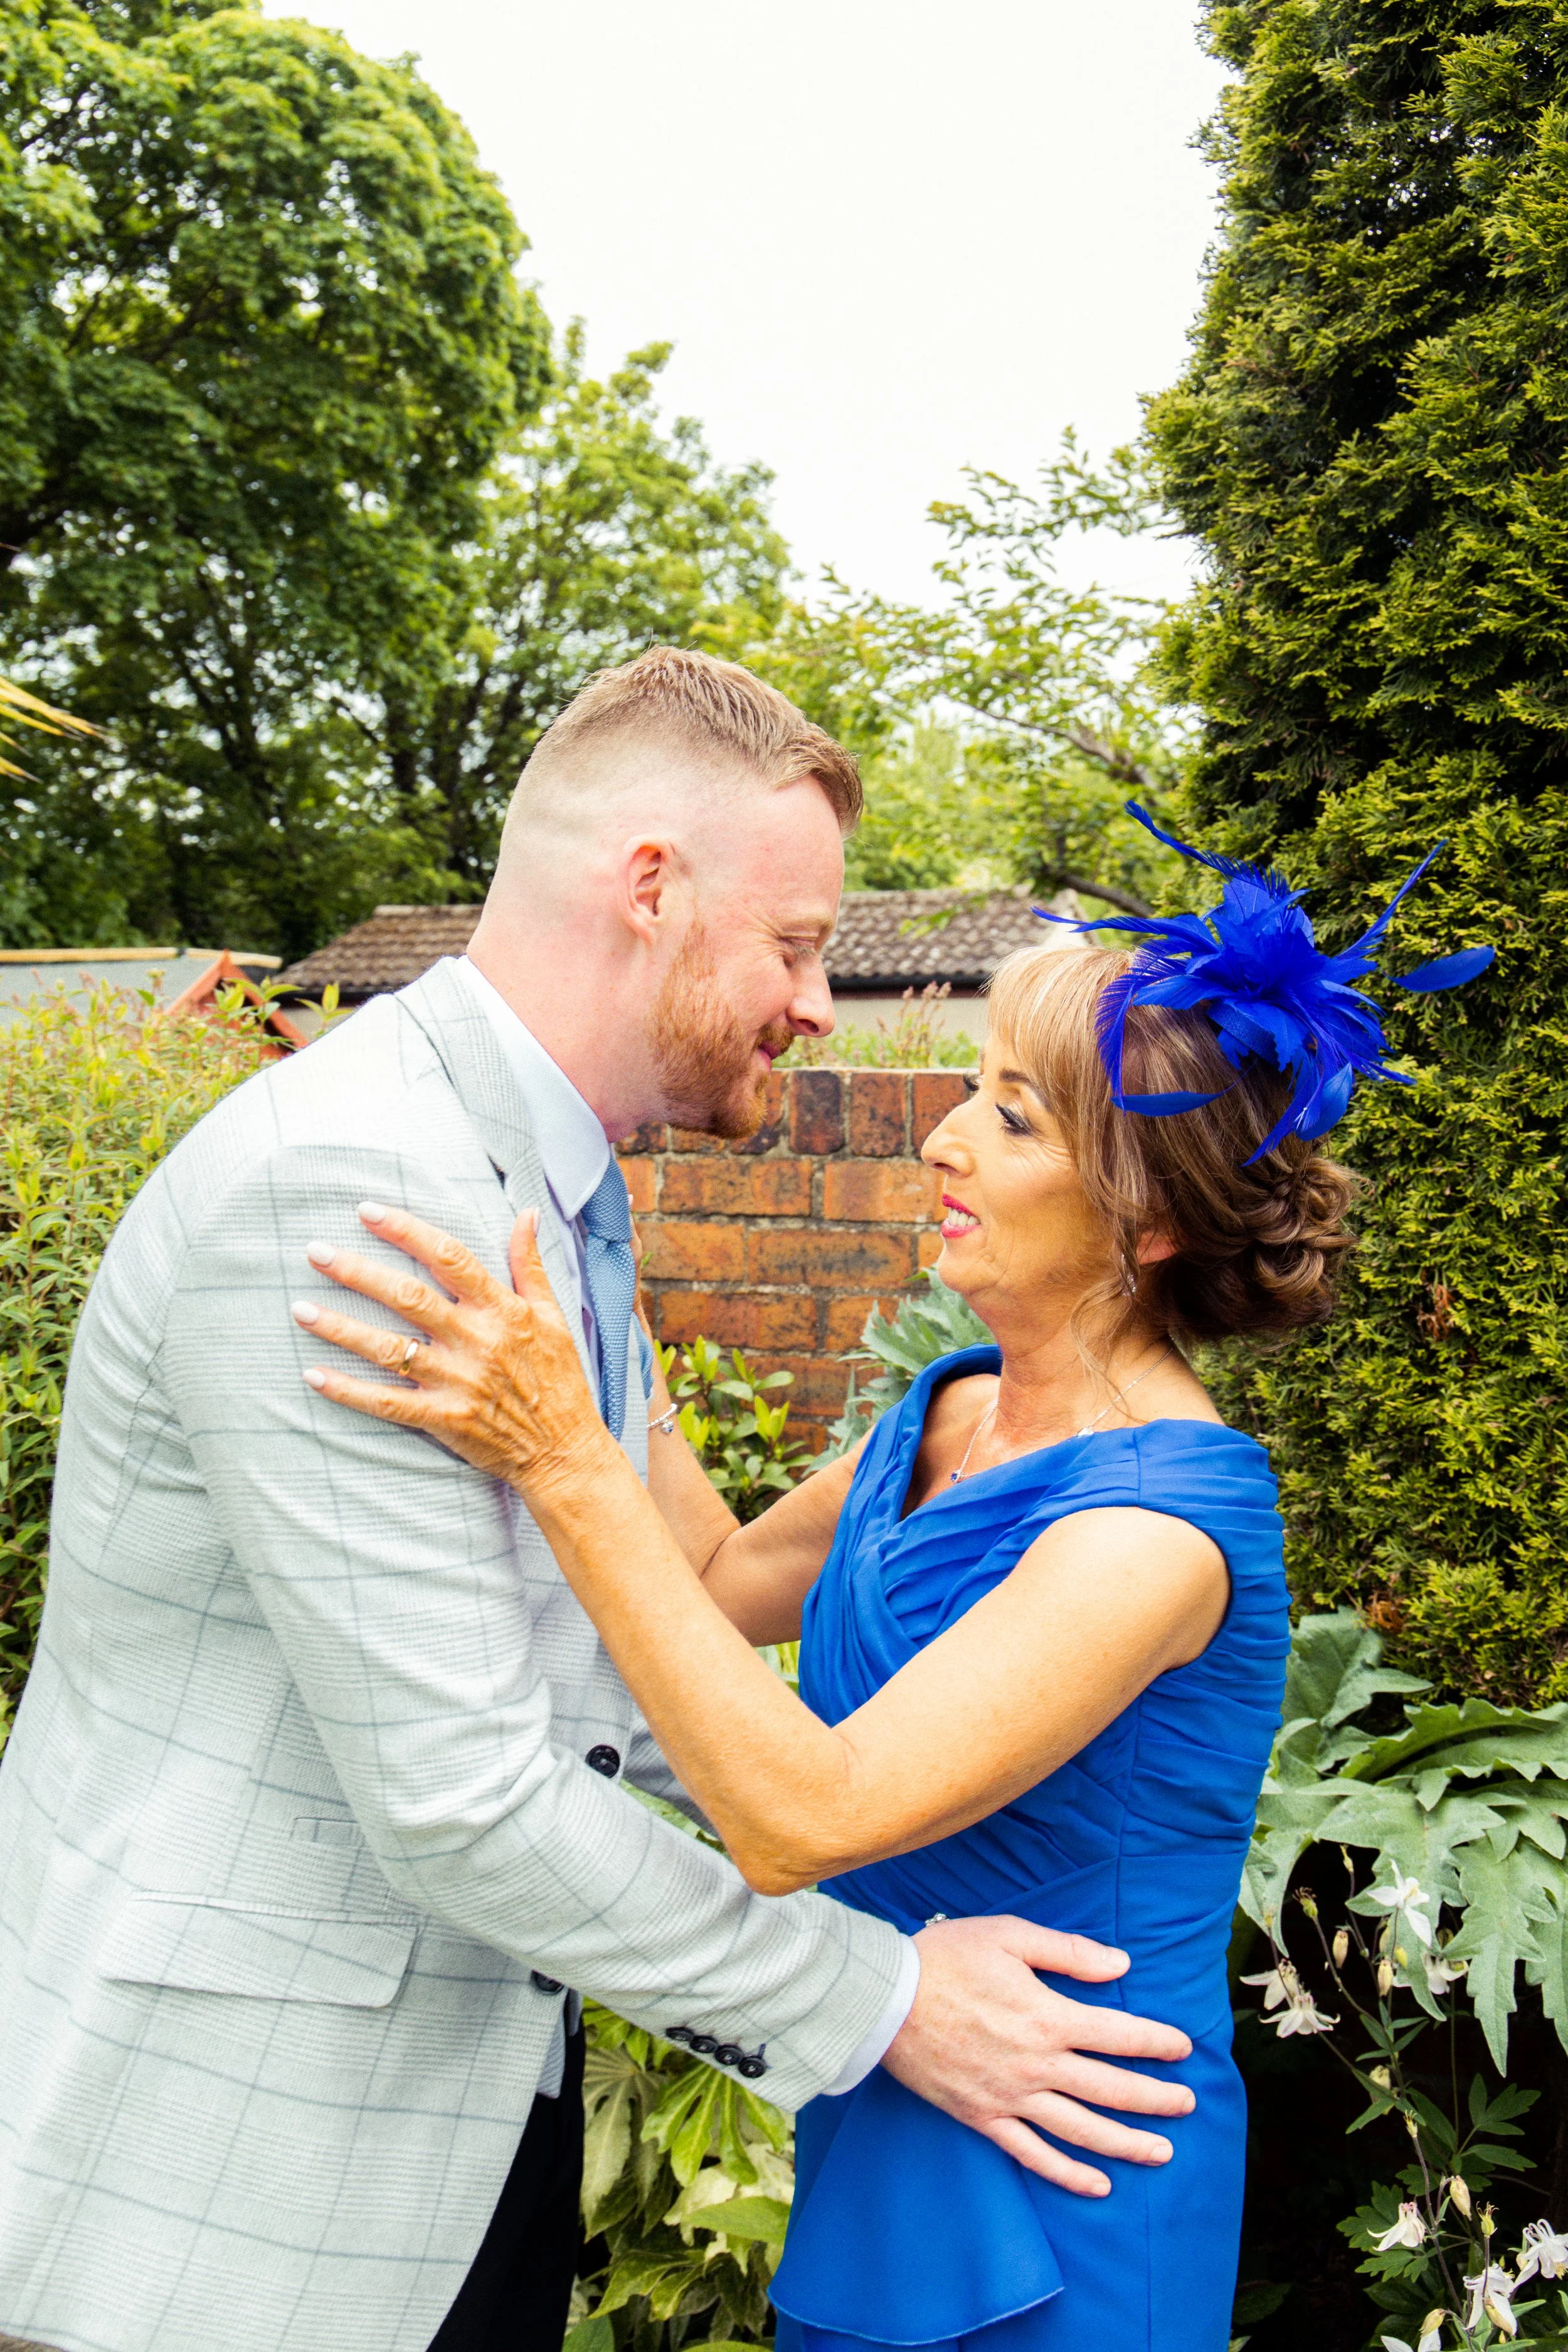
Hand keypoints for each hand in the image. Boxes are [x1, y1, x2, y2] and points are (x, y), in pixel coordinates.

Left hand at [292, 1202, 619, 1502]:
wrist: (565, 1451)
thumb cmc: (559, 1379)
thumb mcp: (553, 1316)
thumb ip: (530, 1264)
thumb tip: (525, 1213)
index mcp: (503, 1310)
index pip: (450, 1257)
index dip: (406, 1231)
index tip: (367, 1211)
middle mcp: (477, 1341)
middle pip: (409, 1297)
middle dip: (358, 1272)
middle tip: (315, 1252)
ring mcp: (458, 1382)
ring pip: (390, 1349)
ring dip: (341, 1328)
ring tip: (300, 1309)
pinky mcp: (445, 1419)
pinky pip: (388, 1403)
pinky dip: (349, 1391)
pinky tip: (314, 1375)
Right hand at [882, 1915, 1194, 2197]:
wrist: (884, 2000)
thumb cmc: (946, 1957)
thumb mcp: (1010, 1935)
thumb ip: (1069, 1952)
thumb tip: (1121, 1963)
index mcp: (1048, 2016)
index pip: (1119, 2034)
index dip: (1156, 2041)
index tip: (1184, 2047)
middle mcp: (1037, 2065)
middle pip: (1110, 2089)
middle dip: (1156, 2098)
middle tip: (1188, 2104)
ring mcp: (1011, 2098)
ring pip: (1082, 2130)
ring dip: (1126, 2144)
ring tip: (1161, 2151)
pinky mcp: (983, 2118)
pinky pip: (1033, 2154)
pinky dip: (1068, 2175)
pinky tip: (1098, 2186)